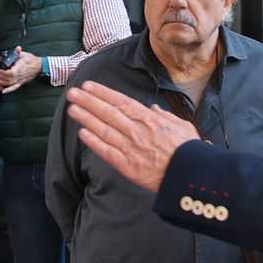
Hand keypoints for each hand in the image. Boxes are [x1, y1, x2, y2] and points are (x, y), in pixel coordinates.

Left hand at [0, 49, 42, 91]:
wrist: (38, 66)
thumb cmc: (31, 60)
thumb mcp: (25, 54)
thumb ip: (19, 52)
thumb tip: (17, 48)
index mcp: (21, 67)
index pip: (12, 73)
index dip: (4, 73)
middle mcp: (20, 75)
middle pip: (9, 79)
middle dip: (0, 77)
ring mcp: (21, 79)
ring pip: (10, 84)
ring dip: (1, 83)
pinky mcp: (21, 82)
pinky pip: (15, 87)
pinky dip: (9, 90)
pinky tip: (3, 91)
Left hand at [64, 82, 199, 192]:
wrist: (190, 177)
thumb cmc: (188, 151)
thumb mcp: (182, 126)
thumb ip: (165, 115)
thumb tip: (152, 108)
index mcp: (150, 120)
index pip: (121, 102)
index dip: (103, 93)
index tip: (89, 86)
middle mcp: (137, 131)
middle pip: (108, 113)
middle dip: (89, 101)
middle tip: (72, 93)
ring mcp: (131, 148)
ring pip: (104, 130)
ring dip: (86, 118)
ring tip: (72, 109)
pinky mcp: (127, 166)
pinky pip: (107, 151)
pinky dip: (94, 142)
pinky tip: (82, 133)